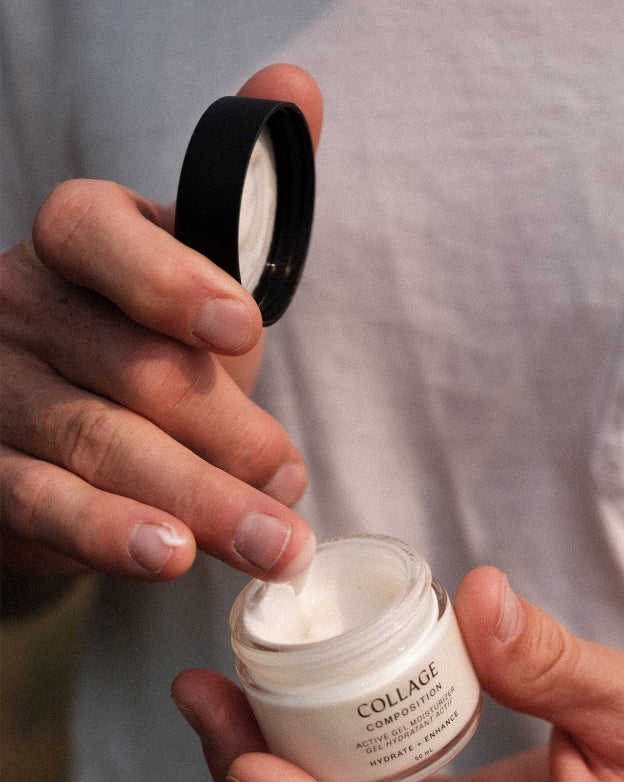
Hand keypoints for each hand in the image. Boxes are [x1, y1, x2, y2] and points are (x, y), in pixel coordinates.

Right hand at [0, 65, 322, 588]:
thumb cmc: (150, 338)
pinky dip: (109, 533)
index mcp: (79, 241)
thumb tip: (296, 83)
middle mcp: (22, 305)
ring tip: (270, 542)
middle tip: (293, 481)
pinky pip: (45, 503)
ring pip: (95, 443)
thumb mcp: (199, 270)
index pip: (101, 238)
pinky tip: (168, 556)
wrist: (71, 423)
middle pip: (126, 367)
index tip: (239, 328)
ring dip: (194, 499)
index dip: (169, 280)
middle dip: (224, 432)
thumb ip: (247, 193)